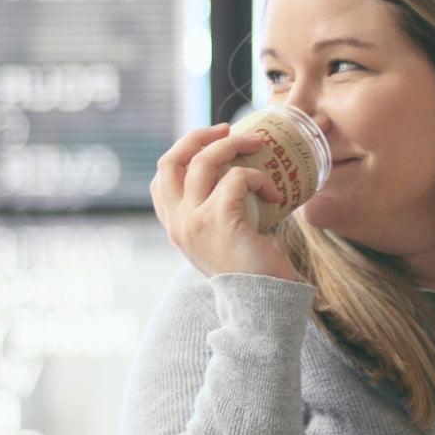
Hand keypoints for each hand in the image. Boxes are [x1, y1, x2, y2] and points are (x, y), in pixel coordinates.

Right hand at [150, 123, 296, 279]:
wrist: (261, 305)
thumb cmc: (250, 272)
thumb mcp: (222, 242)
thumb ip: (216, 217)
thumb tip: (237, 182)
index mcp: (175, 227)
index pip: (159, 180)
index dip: (180, 153)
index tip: (208, 144)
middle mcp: (177, 223)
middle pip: (171, 160)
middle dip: (198, 136)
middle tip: (227, 129)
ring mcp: (194, 221)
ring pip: (205, 161)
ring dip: (235, 144)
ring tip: (259, 145)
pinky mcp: (218, 219)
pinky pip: (237, 178)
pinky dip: (259, 178)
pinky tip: (275, 193)